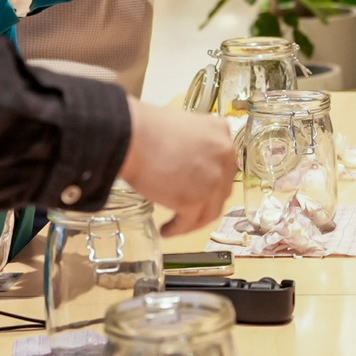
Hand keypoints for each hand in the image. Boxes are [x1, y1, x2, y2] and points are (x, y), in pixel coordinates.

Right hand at [118, 99, 237, 234]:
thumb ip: (195, 144)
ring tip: (178, 224)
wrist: (131, 135)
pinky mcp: (195, 199)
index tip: (201, 188)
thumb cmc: (144, 128)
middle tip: (191, 208)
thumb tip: (189, 163)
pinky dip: (178, 229)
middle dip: (206, 201)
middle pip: (222, 188)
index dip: (212, 180)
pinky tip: (167, 230)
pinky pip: (190, 222)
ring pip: (210, 210)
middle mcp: (224, 155)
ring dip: (194, 220)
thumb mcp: (182, 125)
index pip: (224, 164)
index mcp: (220, 132)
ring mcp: (213, 179)